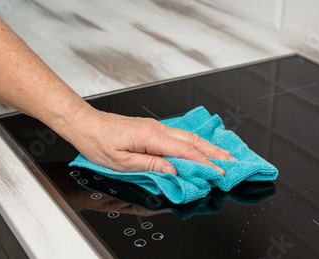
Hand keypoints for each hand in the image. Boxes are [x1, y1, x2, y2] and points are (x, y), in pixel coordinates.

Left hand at [61, 106, 235, 175]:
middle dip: (214, 152)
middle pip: (193, 140)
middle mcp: (157, 128)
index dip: (204, 162)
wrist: (86, 124)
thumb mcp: (121, 161)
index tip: (218, 172)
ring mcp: (157, 126)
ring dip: (208, 146)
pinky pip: (181, 135)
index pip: (185, 151)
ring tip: (224, 155)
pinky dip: (196, 142)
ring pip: (189, 136)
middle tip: (232, 162)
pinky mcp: (154, 128)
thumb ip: (150, 165)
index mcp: (150, 136)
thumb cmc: (98, 142)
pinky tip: (202, 147)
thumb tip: (173, 170)